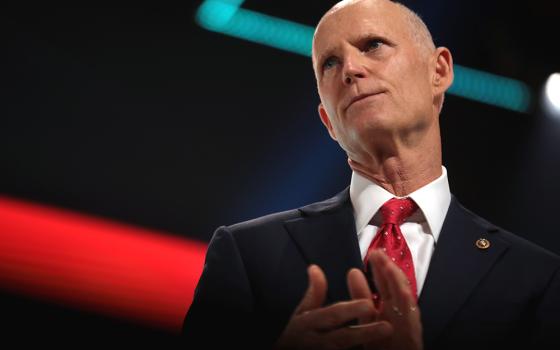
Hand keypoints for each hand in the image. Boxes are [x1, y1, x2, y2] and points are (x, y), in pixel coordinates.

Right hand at [273, 264, 391, 349]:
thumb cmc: (298, 334)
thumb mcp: (301, 313)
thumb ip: (313, 293)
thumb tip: (315, 268)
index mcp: (309, 324)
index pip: (332, 315)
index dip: (350, 310)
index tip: (369, 304)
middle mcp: (317, 341)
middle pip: (343, 338)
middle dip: (365, 333)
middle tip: (388, 327)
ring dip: (366, 344)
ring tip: (387, 336)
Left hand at [347, 250, 422, 349]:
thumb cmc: (382, 345)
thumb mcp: (367, 319)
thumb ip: (361, 296)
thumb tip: (353, 272)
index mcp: (388, 308)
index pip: (384, 283)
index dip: (379, 268)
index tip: (373, 253)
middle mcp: (399, 313)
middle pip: (395, 286)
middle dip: (388, 268)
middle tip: (379, 252)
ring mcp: (407, 323)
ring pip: (405, 299)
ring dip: (398, 282)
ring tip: (388, 265)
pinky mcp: (413, 335)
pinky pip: (412, 318)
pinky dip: (408, 304)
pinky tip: (403, 291)